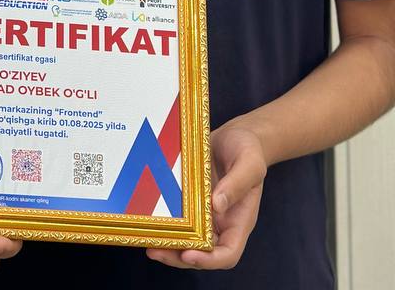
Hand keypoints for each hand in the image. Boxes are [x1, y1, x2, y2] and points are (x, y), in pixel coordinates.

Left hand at [146, 122, 266, 270]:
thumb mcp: (250, 163)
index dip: (209, 260)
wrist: (237, 135)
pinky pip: (178, 217)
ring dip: (168, 244)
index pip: (228, 253)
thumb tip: (217, 205)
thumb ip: (237, 183)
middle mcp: (221, 222)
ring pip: (187, 239)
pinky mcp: (190, 199)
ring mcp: (204, 213)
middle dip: (179, 257)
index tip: (188, 254)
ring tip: (147, 240)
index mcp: (239, 220)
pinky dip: (165, 222)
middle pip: (202, 252)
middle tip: (156, 251)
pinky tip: (148, 219)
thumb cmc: (248, 149)